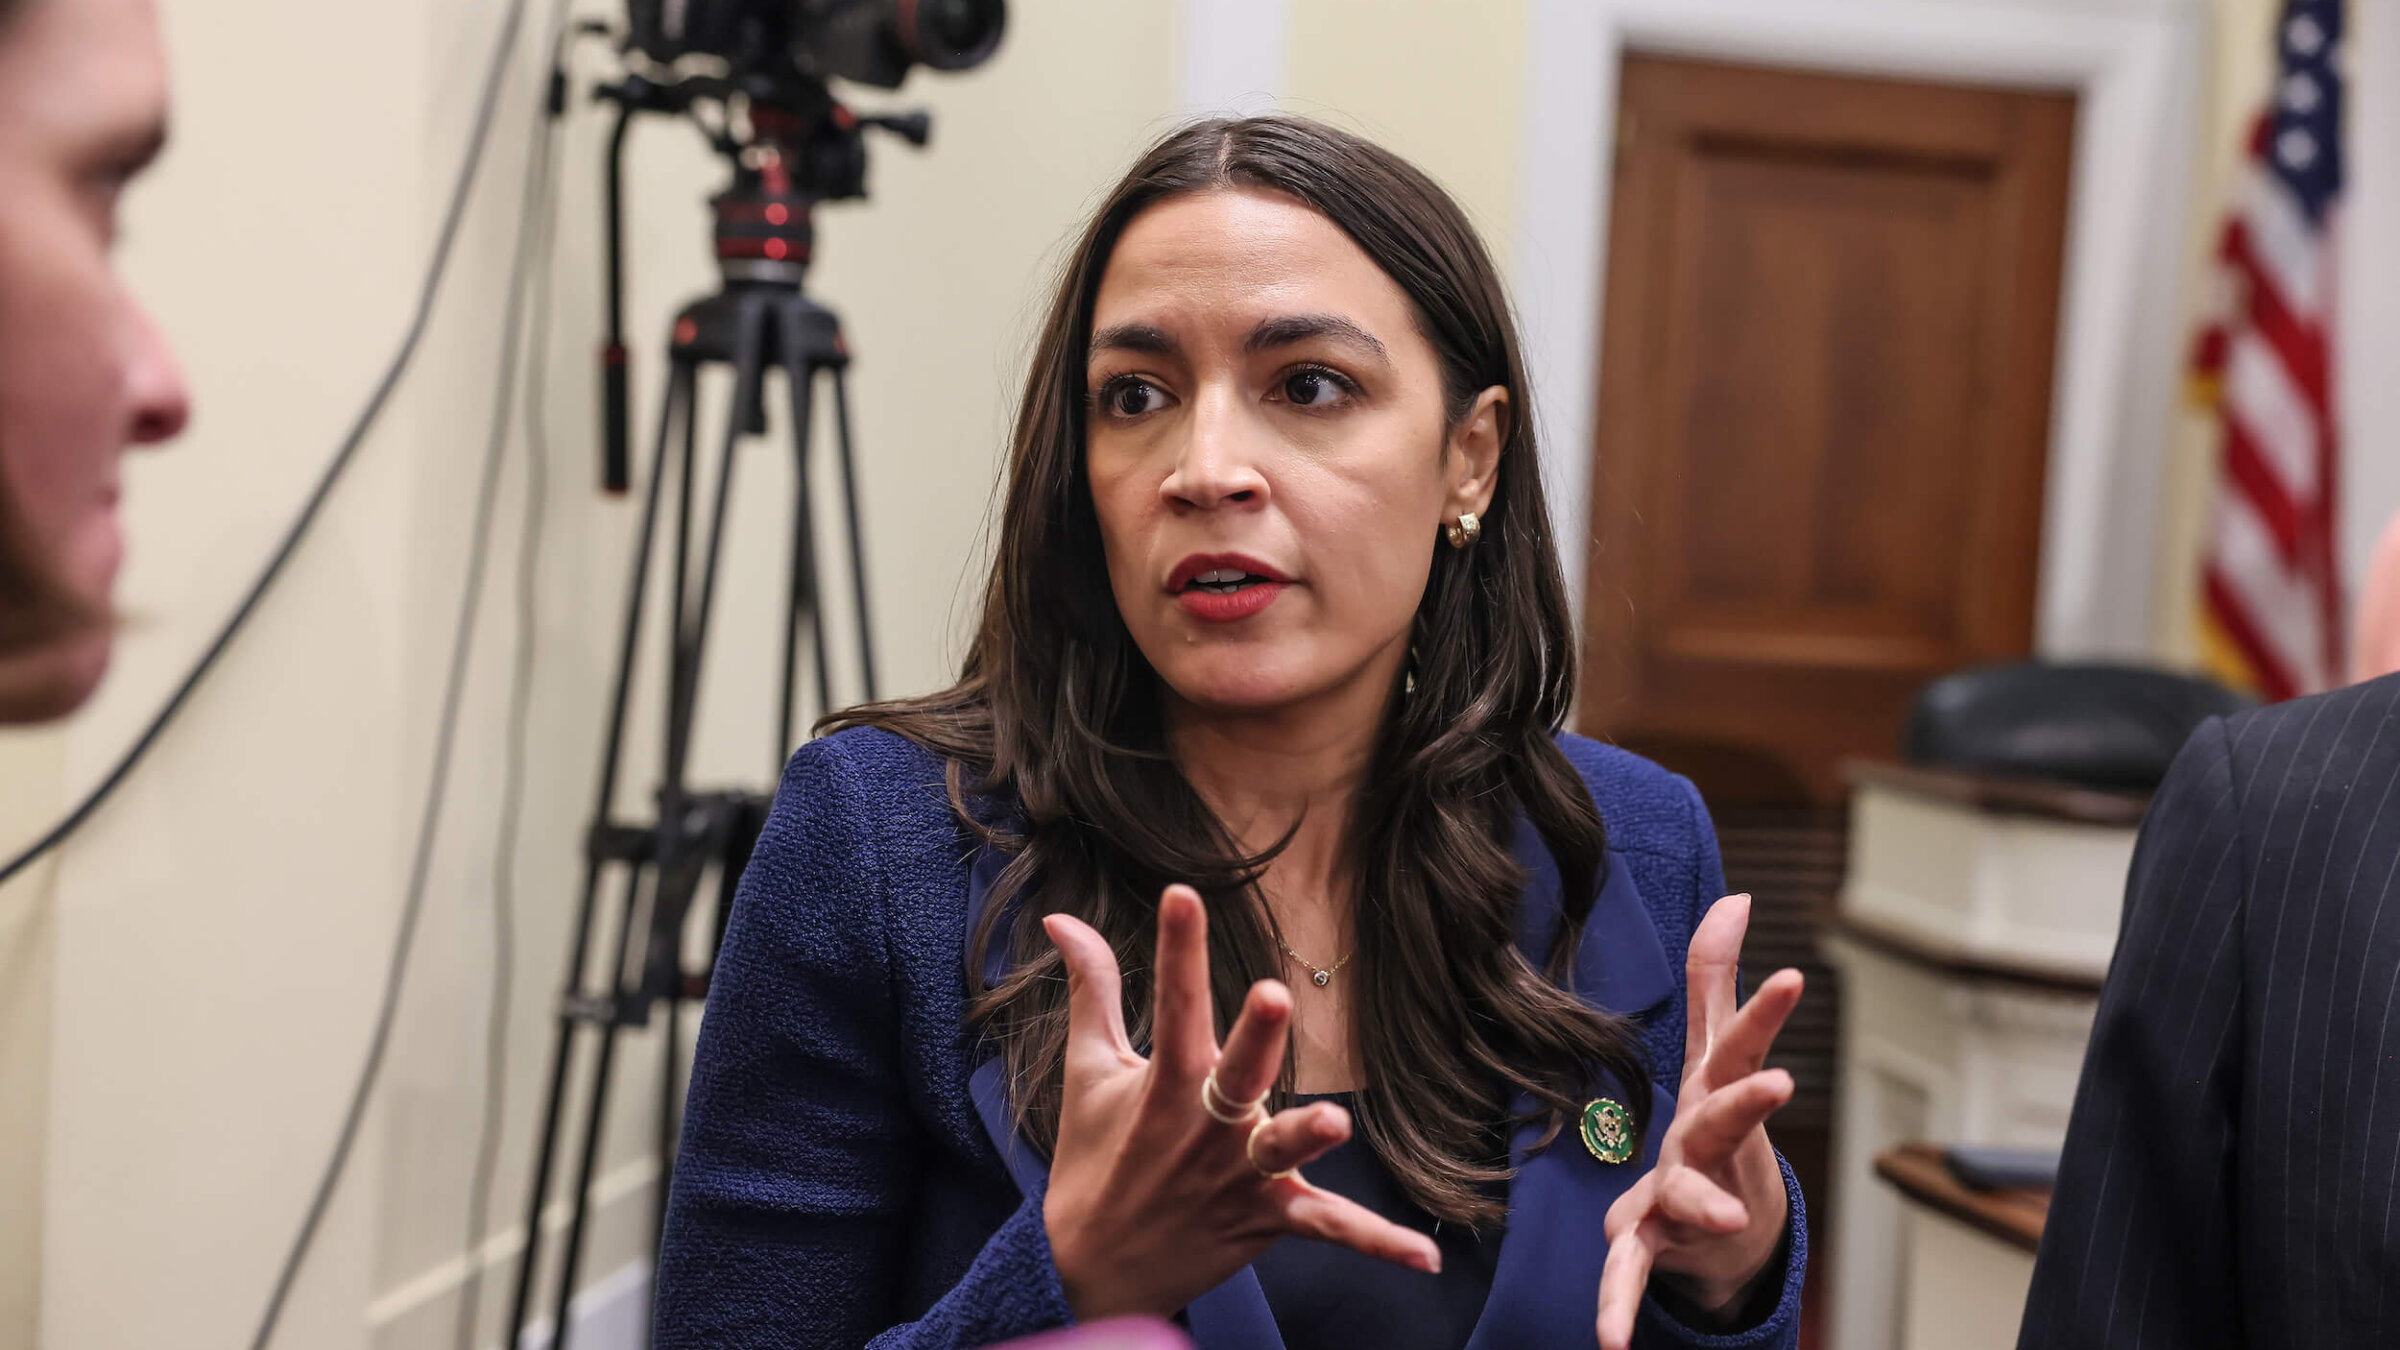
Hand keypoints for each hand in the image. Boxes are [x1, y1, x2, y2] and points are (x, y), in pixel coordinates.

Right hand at [1041, 885, 1441, 1318]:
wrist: (1087, 1270)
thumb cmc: (1092, 1158)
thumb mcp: (1089, 1068)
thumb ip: (1092, 988)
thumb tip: (1062, 916)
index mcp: (1165, 1081)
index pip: (1173, 1002)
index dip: (1177, 948)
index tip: (1182, 894)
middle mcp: (1204, 1126)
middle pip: (1235, 1072)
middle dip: (1253, 1037)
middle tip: (1270, 997)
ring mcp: (1236, 1176)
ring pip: (1278, 1151)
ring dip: (1304, 1137)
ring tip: (1333, 1123)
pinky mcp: (1265, 1219)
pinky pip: (1328, 1227)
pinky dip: (1378, 1243)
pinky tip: (1426, 1260)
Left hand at [1595, 894, 1802, 1349]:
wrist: (1727, 1239)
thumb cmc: (1715, 1129)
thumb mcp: (1712, 1052)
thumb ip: (1714, 975)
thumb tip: (1735, 895)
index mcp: (1716, 1095)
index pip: (1739, 1045)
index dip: (1764, 1009)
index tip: (1793, 973)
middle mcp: (1706, 1147)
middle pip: (1722, 1119)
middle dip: (1746, 1102)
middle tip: (1777, 1085)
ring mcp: (1683, 1198)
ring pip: (1686, 1198)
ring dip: (1701, 1206)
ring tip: (1724, 1222)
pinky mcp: (1650, 1242)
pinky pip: (1629, 1271)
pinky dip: (1618, 1305)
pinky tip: (1607, 1342)